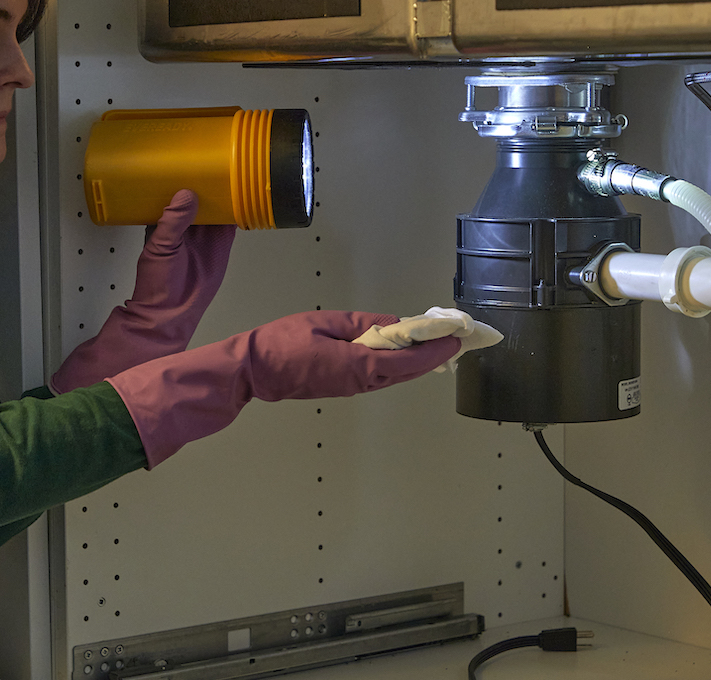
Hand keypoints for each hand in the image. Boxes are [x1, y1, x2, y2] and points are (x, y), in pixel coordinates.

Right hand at [51, 190, 234, 392]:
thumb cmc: (167, 294)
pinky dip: (168, 217)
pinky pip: (172, 229)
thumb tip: (187, 193)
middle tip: (196, 170)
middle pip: (210, 216)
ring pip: (191, 222)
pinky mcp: (169, 256)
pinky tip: (159, 203)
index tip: (222, 175)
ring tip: (178, 179)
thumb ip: (175, 222)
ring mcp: (188, 253)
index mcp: (217, 249)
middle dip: (205, 195)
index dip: (228, 196)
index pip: (230, 216)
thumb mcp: (168, 251)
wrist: (151, 323)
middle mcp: (206, 250)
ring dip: (185, 205)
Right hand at [107, 310, 460, 466]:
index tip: (455, 339)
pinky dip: (400, 365)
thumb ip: (362, 324)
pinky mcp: (344, 386)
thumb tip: (394, 325)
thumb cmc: (282, 342)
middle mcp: (360, 381)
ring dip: (419, 362)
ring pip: (395, 376)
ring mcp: (352, 387)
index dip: (434, 351)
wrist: (253, 370)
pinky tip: (406, 351)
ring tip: (438, 342)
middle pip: (406, 371)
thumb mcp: (324, 322)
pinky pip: (380, 376)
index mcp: (356, 365)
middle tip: (457, 339)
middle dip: (434, 356)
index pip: (406, 361)